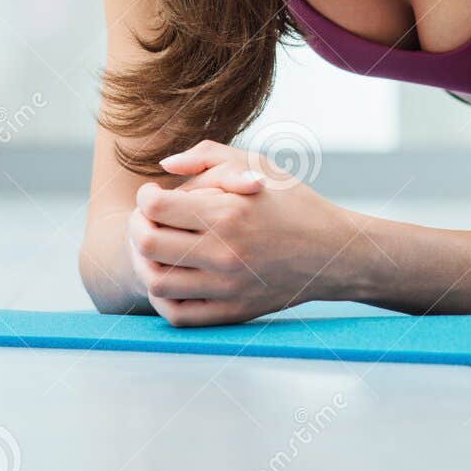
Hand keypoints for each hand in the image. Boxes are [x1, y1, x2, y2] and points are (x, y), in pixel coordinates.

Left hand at [126, 139, 346, 326]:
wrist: (333, 253)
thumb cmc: (294, 203)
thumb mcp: (258, 165)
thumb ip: (207, 156)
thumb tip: (164, 167)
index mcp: (229, 212)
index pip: (155, 207)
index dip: (145, 197)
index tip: (154, 195)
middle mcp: (225, 252)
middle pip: (147, 244)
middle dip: (137, 227)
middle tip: (147, 220)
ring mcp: (227, 287)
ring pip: (156, 282)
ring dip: (145, 262)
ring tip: (157, 248)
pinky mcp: (232, 312)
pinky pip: (177, 314)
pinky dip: (162, 298)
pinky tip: (171, 276)